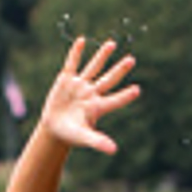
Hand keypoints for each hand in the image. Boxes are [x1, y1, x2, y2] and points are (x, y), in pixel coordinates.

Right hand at [39, 38, 139, 155]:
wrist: (55, 128)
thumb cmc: (71, 134)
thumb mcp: (84, 138)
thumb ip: (98, 142)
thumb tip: (113, 150)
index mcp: (98, 107)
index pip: (115, 100)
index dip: (125, 96)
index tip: (137, 90)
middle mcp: (92, 93)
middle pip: (108, 79)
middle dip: (119, 70)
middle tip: (131, 60)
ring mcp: (80, 85)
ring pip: (93, 68)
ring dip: (102, 56)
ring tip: (112, 44)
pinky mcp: (66, 80)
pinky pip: (72, 64)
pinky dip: (75, 53)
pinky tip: (81, 40)